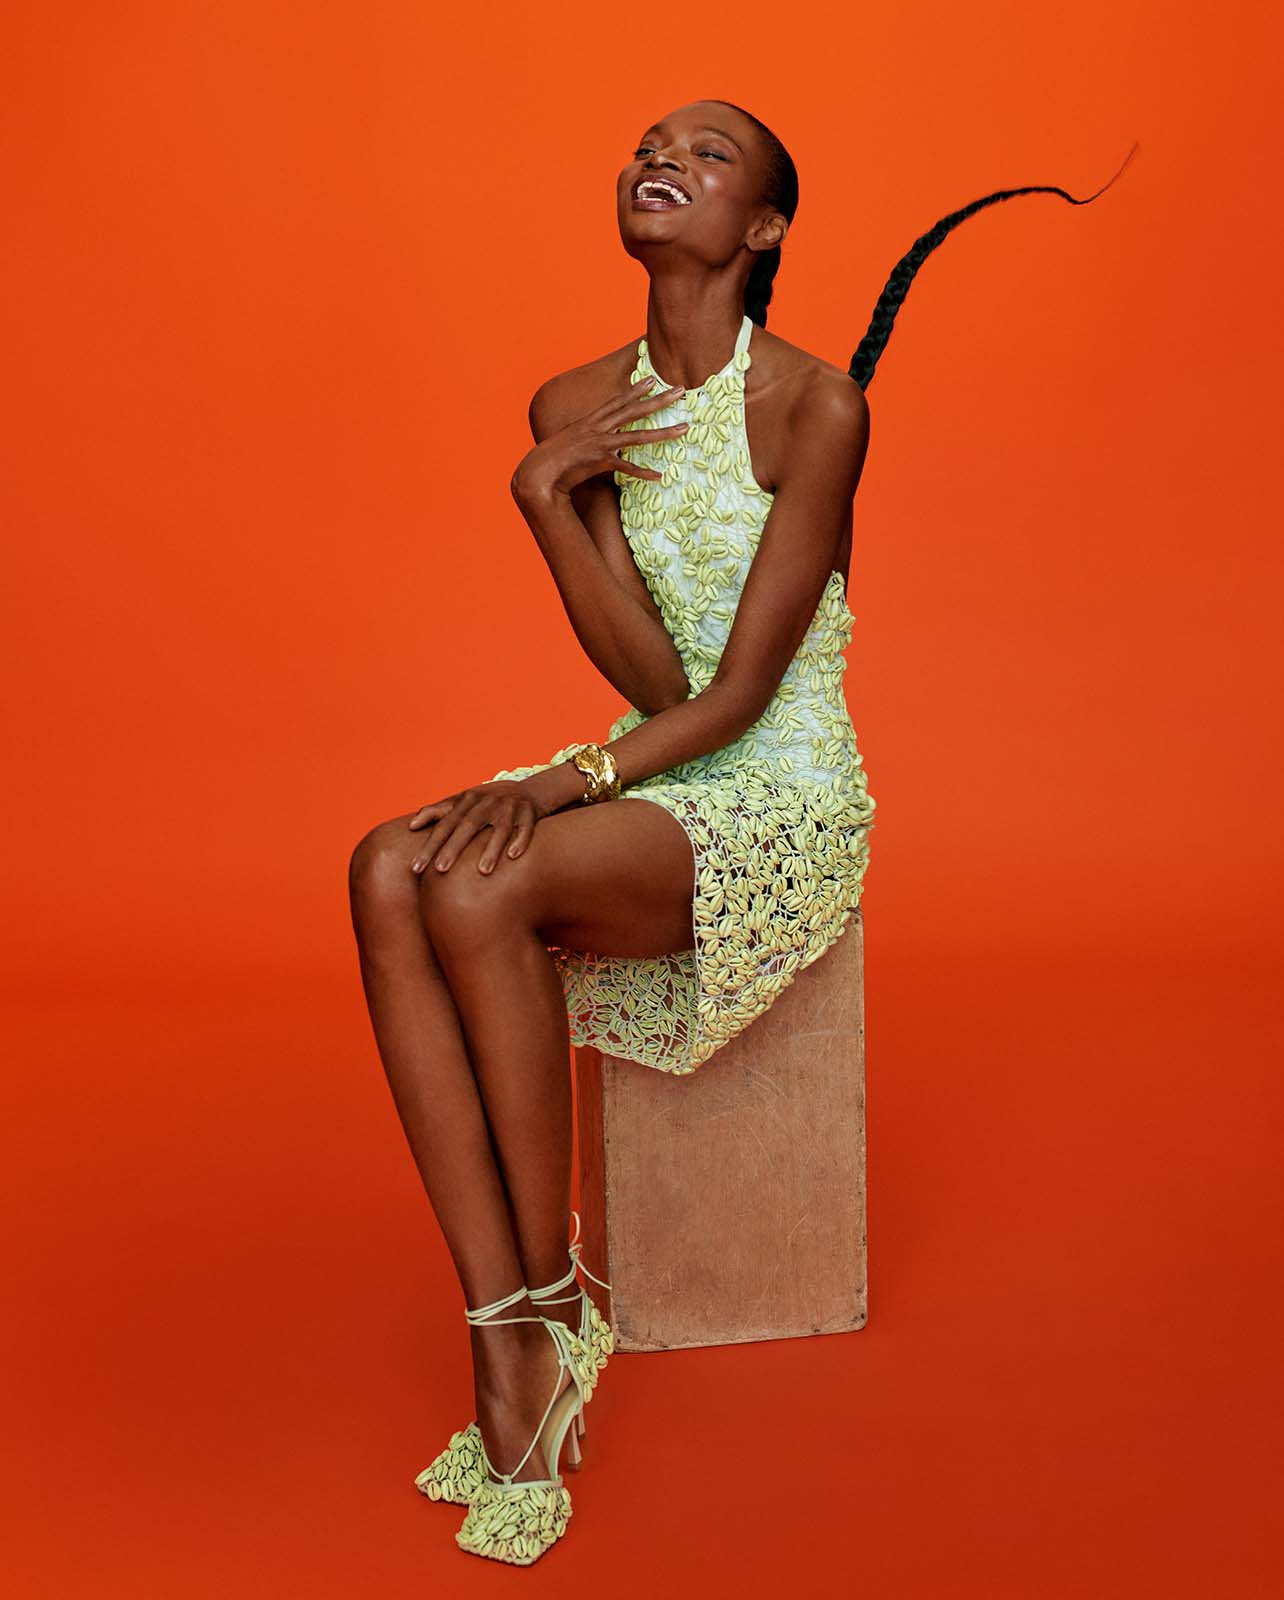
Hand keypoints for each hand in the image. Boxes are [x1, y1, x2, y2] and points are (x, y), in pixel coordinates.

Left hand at [408, 779, 552, 875]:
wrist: (527, 791)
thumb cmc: (487, 803)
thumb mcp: (462, 802)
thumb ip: (437, 812)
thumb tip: (410, 826)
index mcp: (467, 801)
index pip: (445, 825)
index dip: (430, 845)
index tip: (416, 867)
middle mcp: (487, 803)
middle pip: (468, 826)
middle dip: (454, 848)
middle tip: (440, 870)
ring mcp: (509, 807)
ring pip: (500, 828)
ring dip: (492, 849)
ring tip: (483, 872)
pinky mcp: (529, 813)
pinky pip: (526, 828)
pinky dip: (521, 840)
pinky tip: (513, 856)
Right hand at [510, 375, 689, 504]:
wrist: (539, 472)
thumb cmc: (554, 459)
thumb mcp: (574, 442)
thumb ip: (591, 439)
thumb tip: (606, 446)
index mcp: (591, 420)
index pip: (617, 401)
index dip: (636, 390)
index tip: (653, 379)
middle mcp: (598, 428)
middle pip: (634, 411)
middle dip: (659, 400)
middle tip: (680, 390)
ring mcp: (601, 444)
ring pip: (637, 436)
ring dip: (663, 433)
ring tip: (684, 428)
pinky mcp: (600, 463)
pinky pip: (627, 467)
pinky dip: (643, 473)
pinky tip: (659, 476)